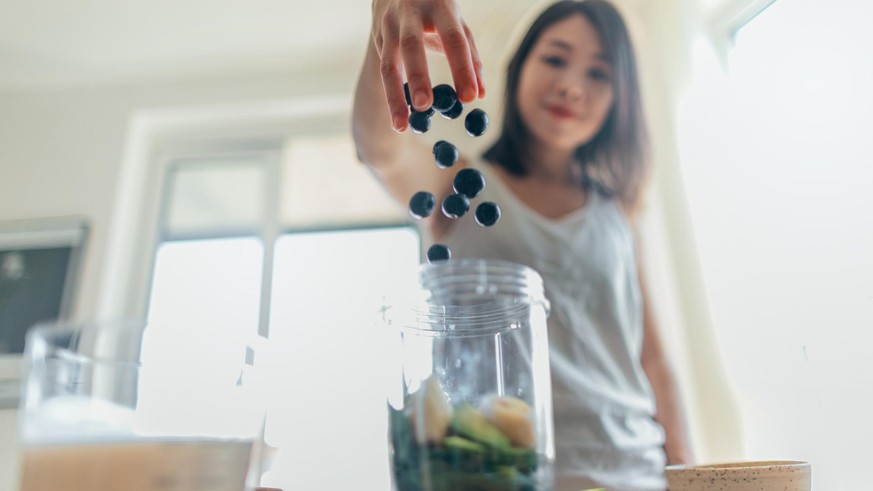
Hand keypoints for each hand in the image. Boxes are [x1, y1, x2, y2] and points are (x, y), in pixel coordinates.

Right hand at [371, 0, 485, 130]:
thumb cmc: (436, 9)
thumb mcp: (456, 22)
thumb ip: (469, 56)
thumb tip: (479, 94)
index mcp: (440, 5)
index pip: (453, 38)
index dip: (462, 68)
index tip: (469, 97)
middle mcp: (410, 13)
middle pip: (412, 46)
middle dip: (418, 77)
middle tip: (426, 106)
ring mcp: (389, 25)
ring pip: (389, 63)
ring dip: (394, 96)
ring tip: (402, 125)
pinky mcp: (377, 38)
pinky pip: (383, 70)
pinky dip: (390, 96)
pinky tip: (398, 118)